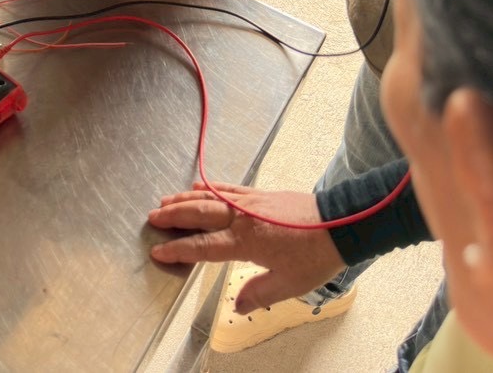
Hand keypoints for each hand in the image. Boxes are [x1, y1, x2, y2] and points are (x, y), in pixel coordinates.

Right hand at [149, 183, 344, 313]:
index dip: (179, 249)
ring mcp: (249, 202)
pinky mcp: (260, 194)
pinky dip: (210, 187)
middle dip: (173, 216)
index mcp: (245, 242)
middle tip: (152, 218)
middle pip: (199, 214)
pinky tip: (199, 187)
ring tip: (165, 200)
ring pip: (209, 197)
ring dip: (185, 198)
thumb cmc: (315, 255)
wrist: (340, 224)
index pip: (203, 246)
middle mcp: (242, 218)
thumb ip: (258, 294)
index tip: (159, 251)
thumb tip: (236, 306)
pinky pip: (228, 187)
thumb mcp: (289, 284)